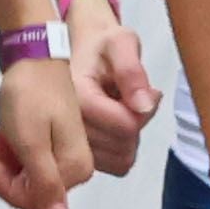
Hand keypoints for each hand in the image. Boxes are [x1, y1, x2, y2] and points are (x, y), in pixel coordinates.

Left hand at [0, 48, 91, 208]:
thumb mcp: (30, 142)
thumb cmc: (31, 93)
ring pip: (21, 178)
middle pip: (25, 191)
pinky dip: (4, 153)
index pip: (31, 200)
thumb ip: (44, 183)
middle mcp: (74, 167)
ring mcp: (63, 156)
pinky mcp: (52, 145)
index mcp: (75, 168)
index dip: (0, 183)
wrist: (34, 55)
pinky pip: (24, 163)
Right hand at [65, 0, 162, 158]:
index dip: (143, 109)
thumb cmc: (102, 45)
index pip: (126, 125)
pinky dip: (122, 148)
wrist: (80, 51)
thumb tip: (145, 105)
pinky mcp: (78, 155)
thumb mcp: (121, 42)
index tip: (138, 87)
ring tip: (118, 108)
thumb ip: (132, 70)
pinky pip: (116, 166)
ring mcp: (69, 145)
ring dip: (129, 137)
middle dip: (135, 122)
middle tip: (128, 96)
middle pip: (123, 145)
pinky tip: (113, 124)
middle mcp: (65, 126)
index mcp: (76, 98)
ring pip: (121, 159)